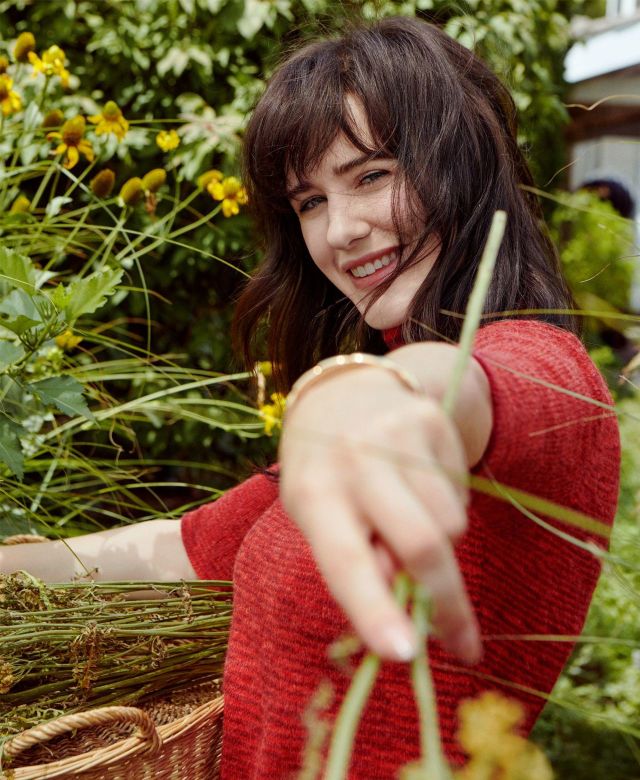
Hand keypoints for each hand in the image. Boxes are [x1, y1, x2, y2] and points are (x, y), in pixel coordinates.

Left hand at [279, 365, 481, 663]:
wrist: (344, 395)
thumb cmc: (324, 473)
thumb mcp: (317, 516)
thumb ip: (354, 558)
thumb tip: (403, 605)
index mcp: (314, 493)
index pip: (345, 561)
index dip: (374, 610)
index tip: (405, 654)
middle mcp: (356, 461)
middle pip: (421, 545)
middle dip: (447, 604)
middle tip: (462, 642)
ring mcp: (398, 436)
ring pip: (452, 524)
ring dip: (442, 546)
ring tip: (410, 524)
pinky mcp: (434, 422)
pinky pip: (462, 493)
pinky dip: (449, 510)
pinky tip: (420, 488)